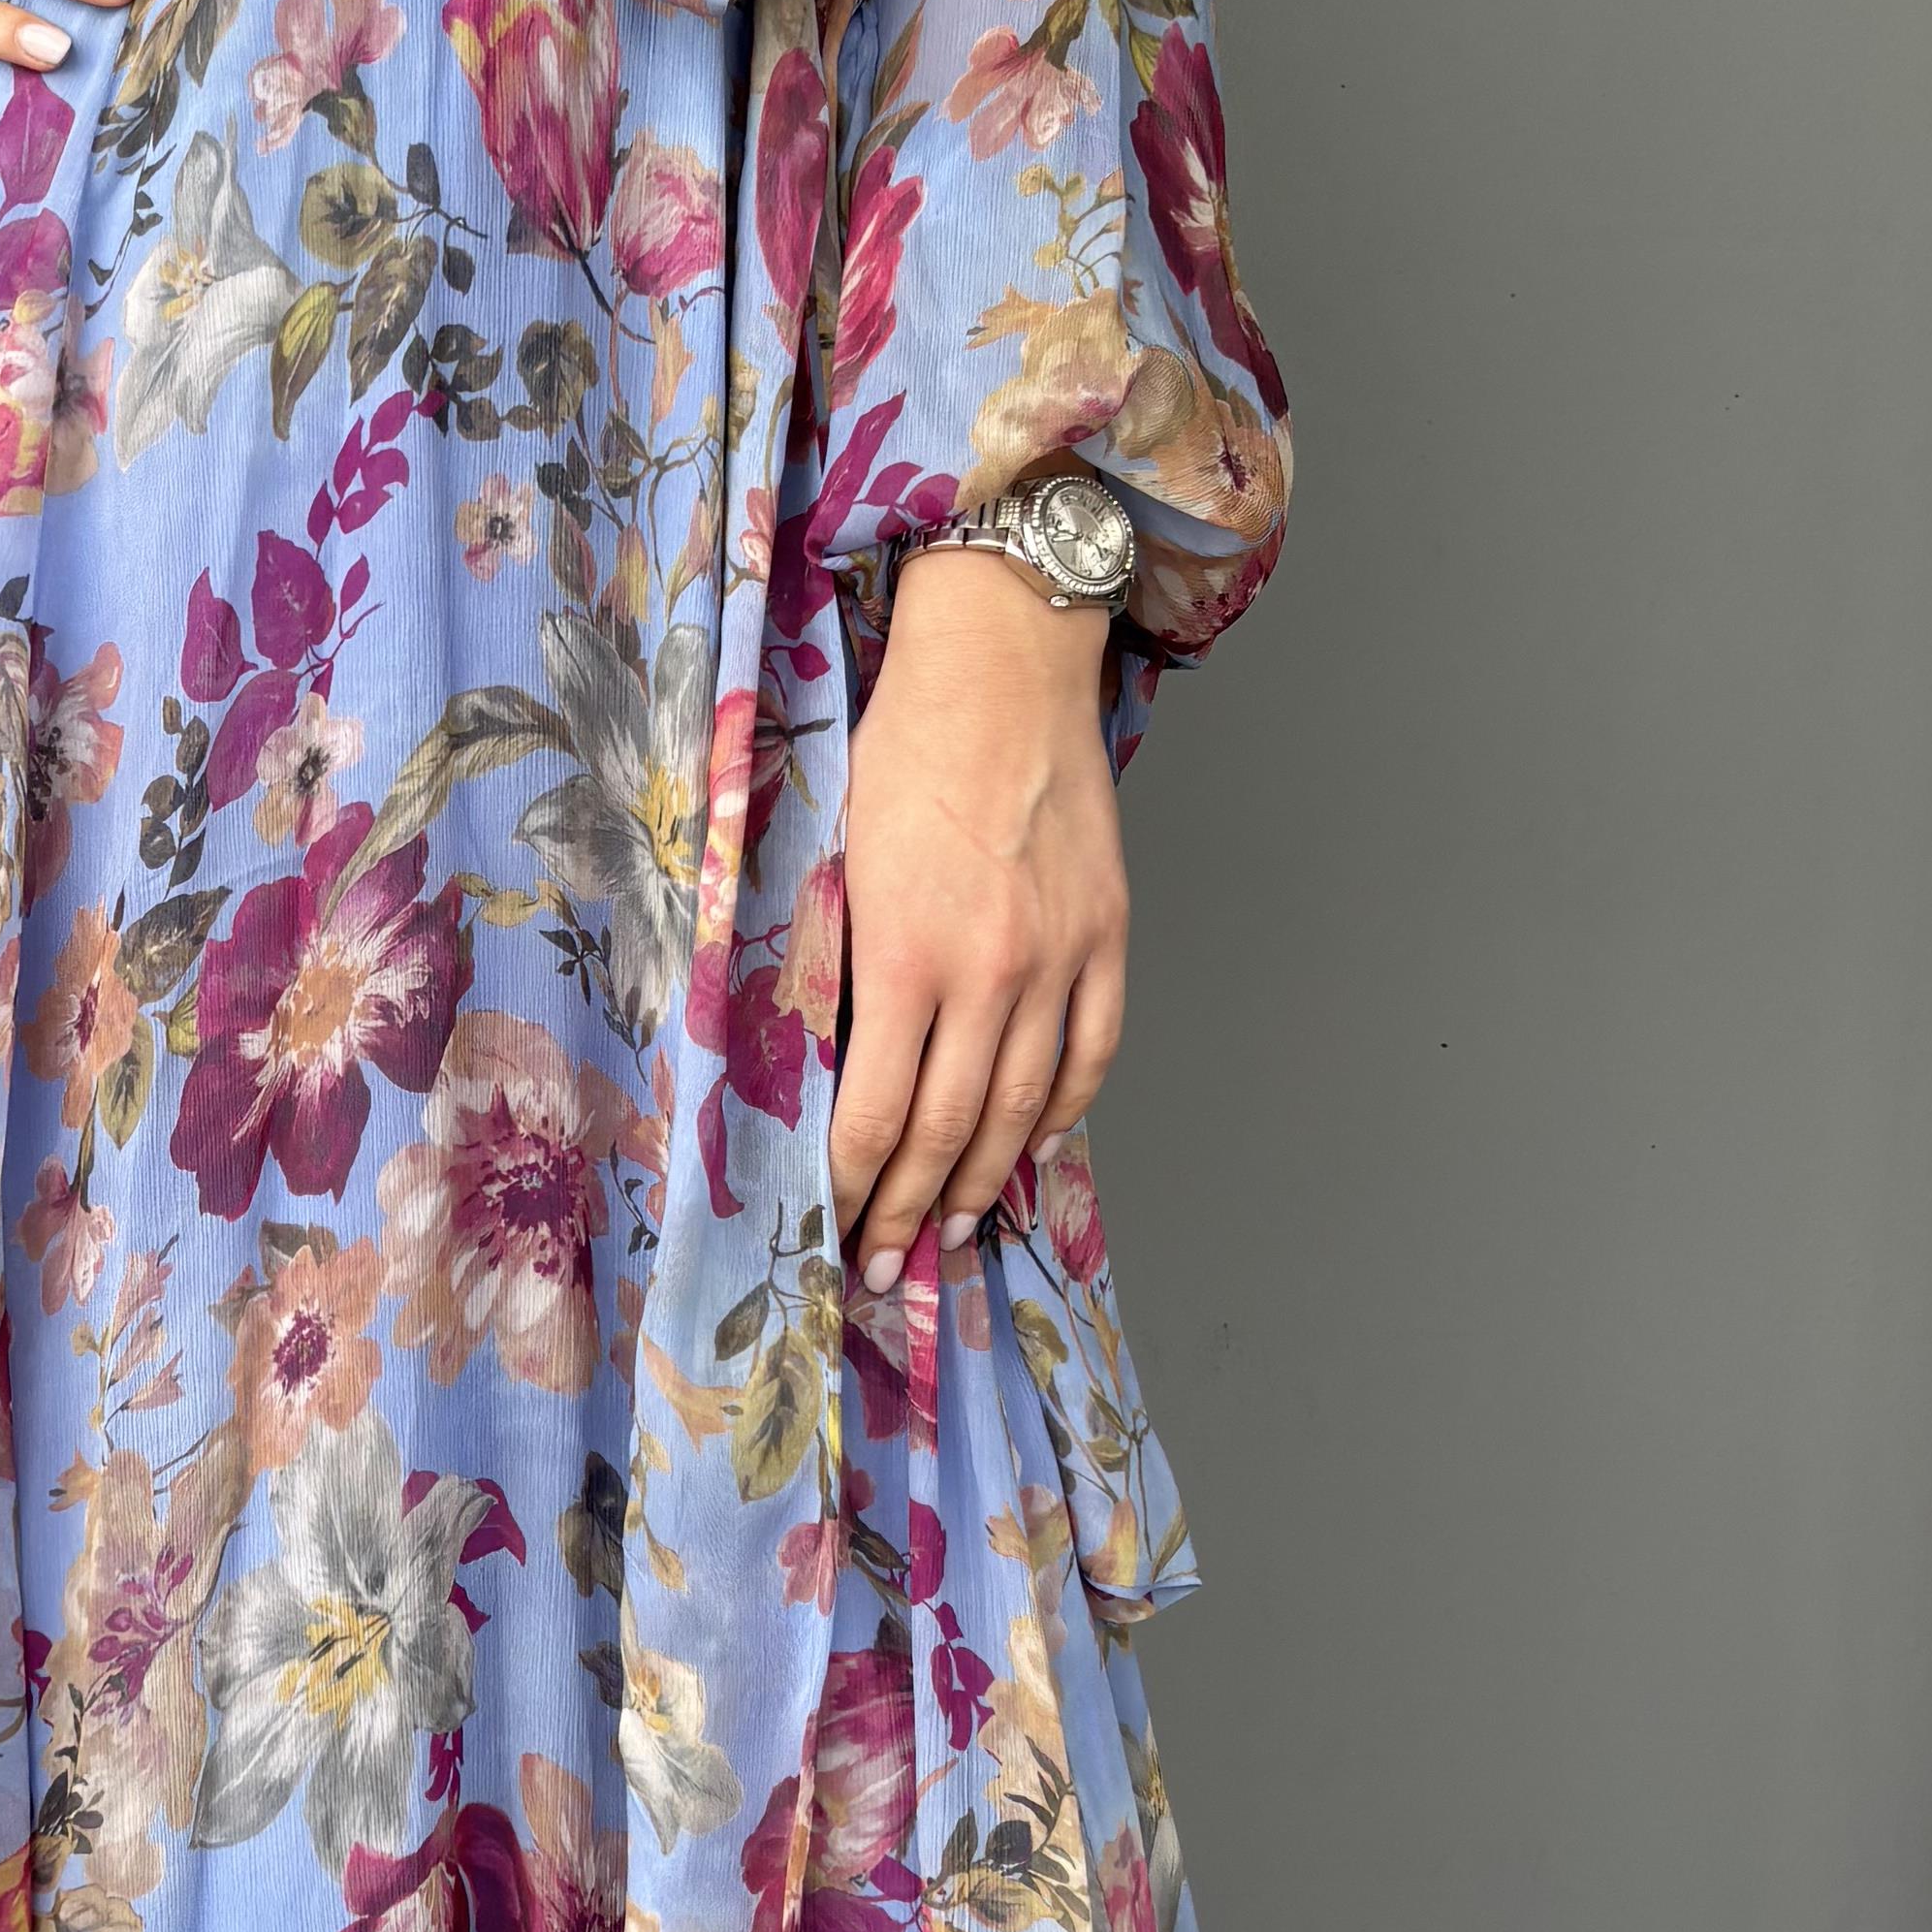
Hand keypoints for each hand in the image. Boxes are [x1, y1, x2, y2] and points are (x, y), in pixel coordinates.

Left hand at [830, 533, 1129, 1294]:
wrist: (1001, 666)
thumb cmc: (899, 749)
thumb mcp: (836, 860)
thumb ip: (839, 966)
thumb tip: (825, 1066)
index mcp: (905, 954)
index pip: (876, 1113)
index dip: (855, 1187)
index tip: (835, 1229)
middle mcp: (989, 972)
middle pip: (949, 1130)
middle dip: (912, 1211)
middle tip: (886, 1266)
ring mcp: (1058, 958)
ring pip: (1023, 1108)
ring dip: (985, 1183)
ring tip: (956, 1233)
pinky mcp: (1106, 936)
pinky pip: (1090, 1054)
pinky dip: (1062, 1116)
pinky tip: (1033, 1152)